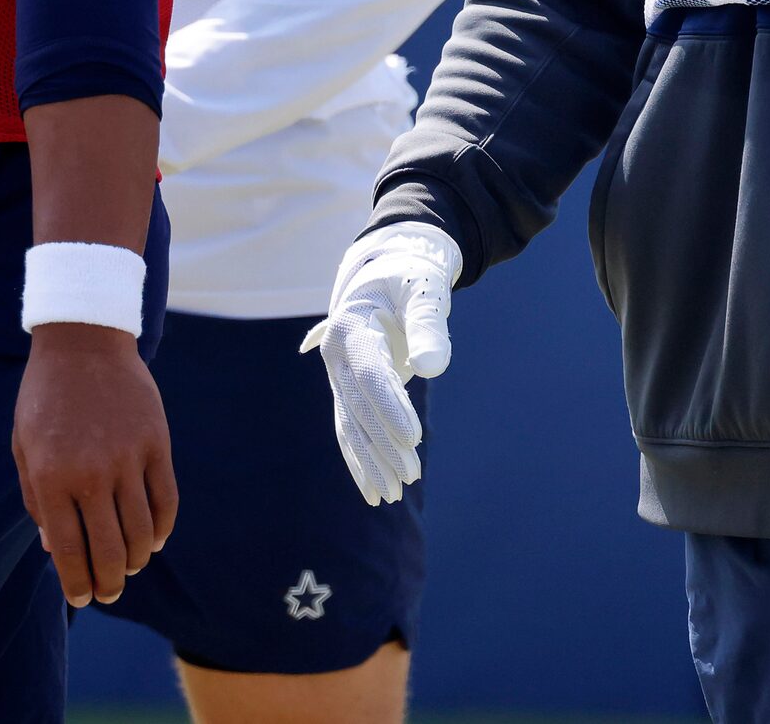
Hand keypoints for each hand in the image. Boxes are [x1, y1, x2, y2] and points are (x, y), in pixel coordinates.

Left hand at [12, 324, 176, 607]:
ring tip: (130, 568)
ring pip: (141, 530)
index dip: (77, 582)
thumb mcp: (25, 449)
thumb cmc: (44, 399)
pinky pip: (165, 498)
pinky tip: (154, 539)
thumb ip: (38, 500)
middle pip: (109, 549)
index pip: (68, 549)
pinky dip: (162, 527)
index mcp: (52, 477)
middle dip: (109, 582)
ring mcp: (128, 457)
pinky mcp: (156, 443)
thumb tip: (54, 549)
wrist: (82, 344)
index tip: (81, 598)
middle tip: (108, 593)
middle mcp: (91, 473)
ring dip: (137, 560)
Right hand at [305, 224, 460, 505]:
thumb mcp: (423, 291)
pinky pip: (350, 429)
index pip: (370, 376)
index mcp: (350, 326)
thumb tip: (433, 367)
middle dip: (381, 445)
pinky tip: (374, 490)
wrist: (387, 273)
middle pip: (357, 408)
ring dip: (370, 461)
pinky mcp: (347, 390)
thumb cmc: (410, 278)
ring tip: (393, 494)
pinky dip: (361, 460)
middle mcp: (336, 354)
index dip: (390, 408)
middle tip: (410, 476)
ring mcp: (338, 375)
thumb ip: (428, 324)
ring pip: (350, 426)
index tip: (413, 439)